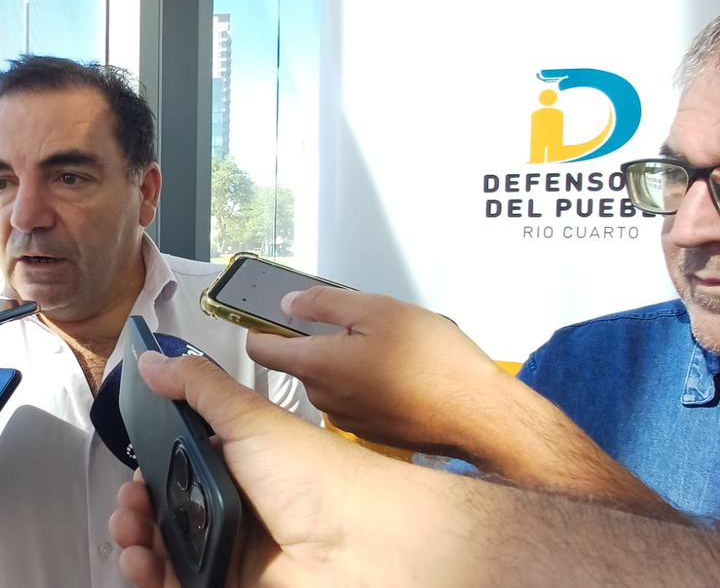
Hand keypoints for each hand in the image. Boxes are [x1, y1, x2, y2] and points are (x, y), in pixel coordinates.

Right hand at [108, 352, 391, 586]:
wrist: (358, 545)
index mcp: (234, 462)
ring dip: (136, 542)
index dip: (147, 470)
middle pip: (164, 509)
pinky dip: (153, 576)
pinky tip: (143, 564)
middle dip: (135, 509)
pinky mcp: (230, 583)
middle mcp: (231, 505)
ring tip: (131, 537)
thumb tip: (153, 360)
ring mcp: (230, 548)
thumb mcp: (250, 417)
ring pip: (165, 549)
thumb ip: (198, 387)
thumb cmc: (314, 477)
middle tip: (129, 507)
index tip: (132, 474)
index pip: (174, 465)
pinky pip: (178, 582)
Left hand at [243, 287, 676, 517]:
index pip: (261, 349)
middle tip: (355, 320)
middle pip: (299, 362)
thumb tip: (288, 302)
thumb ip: (325, 302)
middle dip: (316, 340)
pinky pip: (353, 397)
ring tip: (388, 346)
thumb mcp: (377, 309)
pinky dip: (364, 382)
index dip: (256, 326)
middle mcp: (322, 397)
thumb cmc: (432, 360)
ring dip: (344, 361)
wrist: (479, 415)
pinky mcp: (369, 431)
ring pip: (329, 379)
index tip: (257, 311)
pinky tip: (399, 373)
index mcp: (316, 364)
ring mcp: (345, 418)